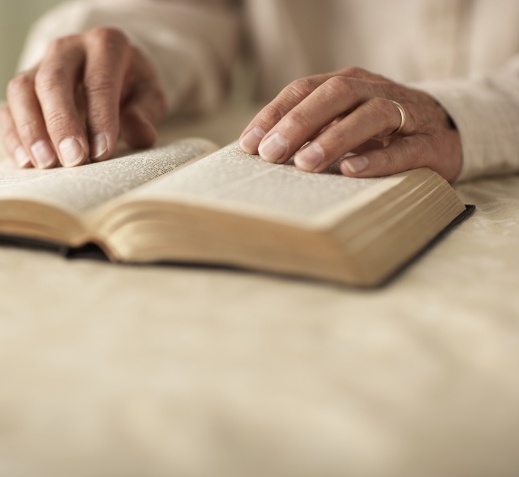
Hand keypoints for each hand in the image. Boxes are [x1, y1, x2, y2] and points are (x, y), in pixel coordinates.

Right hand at [0, 28, 165, 168]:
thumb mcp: (148, 95)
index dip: (100, 118)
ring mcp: (38, 66)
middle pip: (53, 81)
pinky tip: (25, 162)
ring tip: (46, 164)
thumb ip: (145, 113)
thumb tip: (140, 135)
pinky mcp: (22, 89)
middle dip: (61, 123)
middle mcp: (66, 49)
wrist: (107, 73)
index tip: (102, 152)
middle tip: (73, 159)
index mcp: (104, 45)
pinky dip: (13, 137)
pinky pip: (8, 109)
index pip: (99, 80)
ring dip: (31, 130)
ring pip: (22, 91)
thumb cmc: (130, 86)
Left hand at [239, 67, 461, 180]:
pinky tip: (351, 171)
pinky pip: (404, 148)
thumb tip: (260, 153)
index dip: (274, 115)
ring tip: (305, 164)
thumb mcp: (342, 123)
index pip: (304, 89)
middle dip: (298, 123)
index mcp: (348, 83)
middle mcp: (375, 91)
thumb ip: (309, 131)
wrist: (449, 133)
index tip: (249, 144)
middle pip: (335, 94)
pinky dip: (377, 159)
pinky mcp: (430, 143)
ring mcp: (406, 114)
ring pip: (370, 114)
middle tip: (271, 153)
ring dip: (334, 138)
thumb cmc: (380, 132)